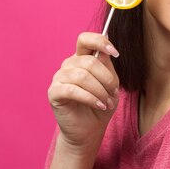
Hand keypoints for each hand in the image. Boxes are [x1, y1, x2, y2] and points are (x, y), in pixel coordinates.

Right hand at [48, 32, 119, 152]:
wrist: (90, 129)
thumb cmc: (101, 104)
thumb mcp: (110, 84)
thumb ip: (106, 67)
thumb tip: (103, 52)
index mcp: (82, 58)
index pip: (85, 39)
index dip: (100, 41)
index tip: (115, 52)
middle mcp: (69, 64)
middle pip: (89, 62)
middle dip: (106, 79)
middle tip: (114, 93)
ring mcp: (59, 77)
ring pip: (82, 76)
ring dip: (100, 91)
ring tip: (107, 102)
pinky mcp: (54, 92)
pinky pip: (73, 90)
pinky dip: (90, 98)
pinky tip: (99, 105)